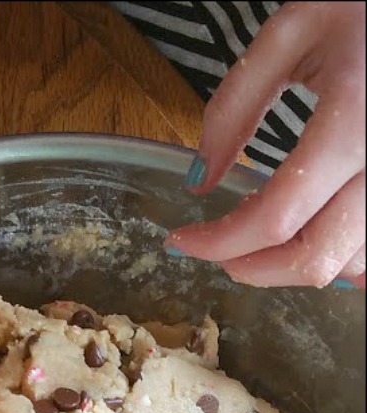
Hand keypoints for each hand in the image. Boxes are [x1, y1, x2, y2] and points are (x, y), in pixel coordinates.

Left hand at [165, 1, 365, 289]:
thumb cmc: (362, 4)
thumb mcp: (292, 32)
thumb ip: (236, 104)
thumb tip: (197, 177)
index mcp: (353, 120)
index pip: (276, 217)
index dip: (219, 242)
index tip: (182, 241)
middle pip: (314, 258)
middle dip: (254, 269)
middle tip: (218, 253)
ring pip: (346, 263)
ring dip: (293, 262)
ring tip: (261, 224)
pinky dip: (333, 253)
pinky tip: (305, 227)